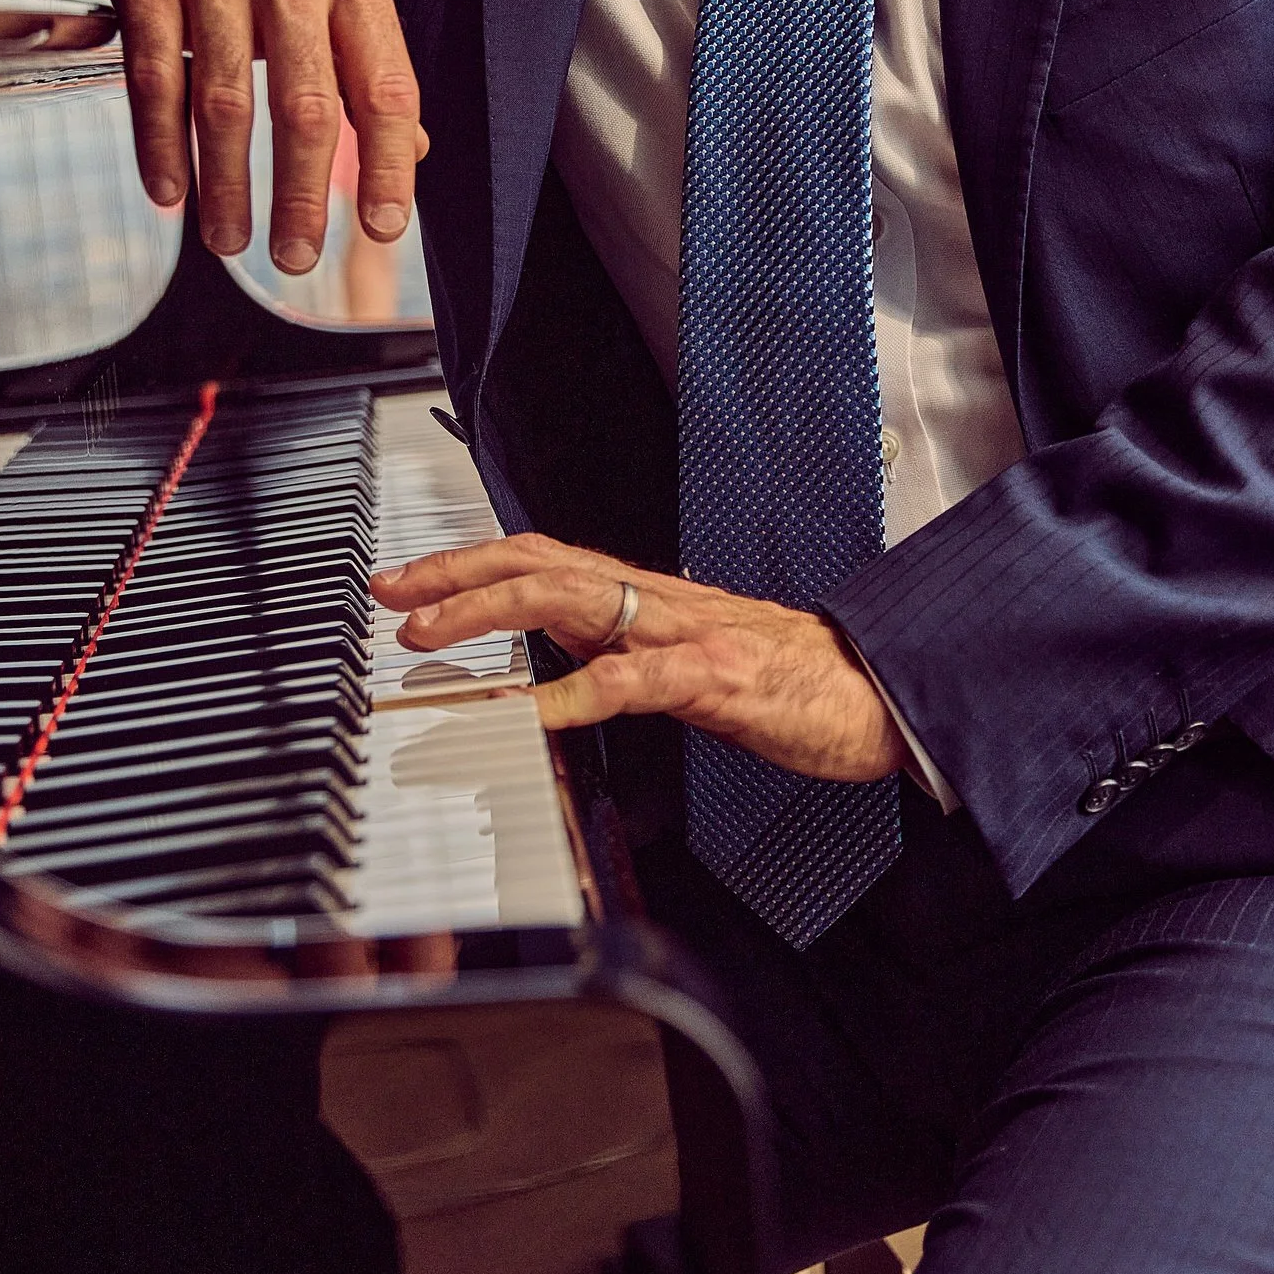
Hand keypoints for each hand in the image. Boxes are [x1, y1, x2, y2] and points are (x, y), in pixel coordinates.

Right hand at [0, 0, 425, 262]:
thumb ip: (368, 54)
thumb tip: (411, 145)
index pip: (384, 85)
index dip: (388, 162)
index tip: (383, 226)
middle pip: (306, 108)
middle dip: (302, 196)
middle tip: (295, 259)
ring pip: (227, 102)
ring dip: (228, 185)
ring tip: (229, 242)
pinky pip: (155, 74)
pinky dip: (160, 142)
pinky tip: (168, 192)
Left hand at [372, 534, 906, 783]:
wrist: (883, 691)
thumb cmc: (793, 683)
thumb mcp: (691, 665)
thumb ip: (627, 661)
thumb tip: (559, 680)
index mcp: (650, 599)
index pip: (544, 559)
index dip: (470, 563)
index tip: (407, 583)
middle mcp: (660, 601)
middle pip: (541, 563)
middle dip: (455, 574)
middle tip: (390, 596)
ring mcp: (688, 634)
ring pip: (575, 600)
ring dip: (491, 613)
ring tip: (432, 638)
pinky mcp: (721, 678)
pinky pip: (638, 681)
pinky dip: (579, 693)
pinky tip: (534, 714)